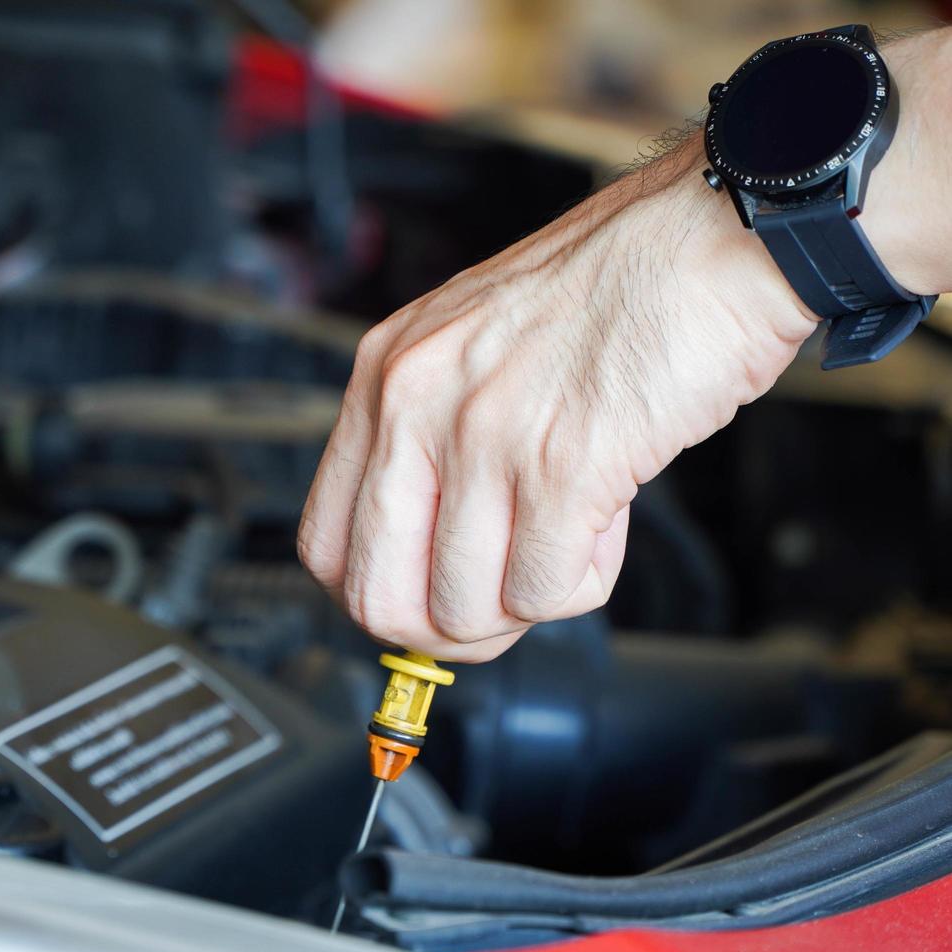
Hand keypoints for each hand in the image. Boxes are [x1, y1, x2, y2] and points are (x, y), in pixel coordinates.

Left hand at [299, 143, 819, 661]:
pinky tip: (606, 521)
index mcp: (384, 374)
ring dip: (524, 599)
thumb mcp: (469, 347)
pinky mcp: (563, 467)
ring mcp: (484, 436)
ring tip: (570, 532)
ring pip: (462, 609)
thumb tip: (424, 568)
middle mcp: (415, 402)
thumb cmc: (608, 293)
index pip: (323, 542)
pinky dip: (580, 582)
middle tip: (498, 603)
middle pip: (378, 598)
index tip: (422, 600)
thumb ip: (429, 444)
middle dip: (441, 629)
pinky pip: (542, 592)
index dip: (375, 596)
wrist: (710, 240)